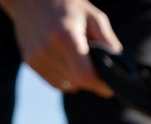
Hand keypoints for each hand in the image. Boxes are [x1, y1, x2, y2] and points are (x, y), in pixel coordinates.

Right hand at [0, 0, 120, 96]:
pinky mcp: (30, 61)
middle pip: (79, 82)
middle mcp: (48, 49)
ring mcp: (36, 57)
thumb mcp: (93, 17)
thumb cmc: (67, 5)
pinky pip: (55, 83)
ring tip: (79, 60)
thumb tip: (120, 67)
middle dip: (92, 80)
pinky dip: (66, 78)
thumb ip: (108, 42)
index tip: (111, 87)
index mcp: (66, 37)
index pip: (86, 76)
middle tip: (96, 66)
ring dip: (78, 80)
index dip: (101, 86)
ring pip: (68, 86)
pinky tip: (68, 63)